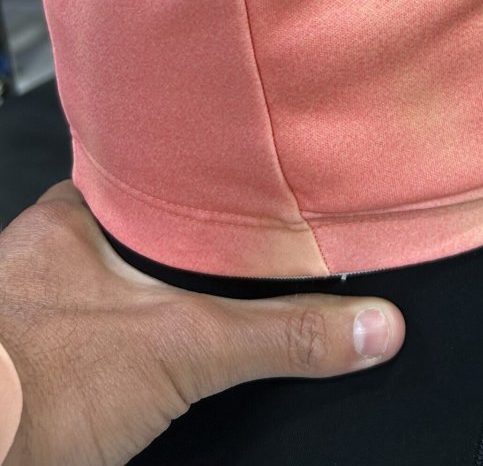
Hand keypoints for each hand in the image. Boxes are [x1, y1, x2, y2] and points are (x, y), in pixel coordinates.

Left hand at [0, 180, 404, 465]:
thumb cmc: (35, 390)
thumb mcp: (183, 350)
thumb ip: (279, 335)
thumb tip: (371, 325)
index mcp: (72, 214)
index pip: (154, 170)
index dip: (206, 176)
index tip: (251, 179)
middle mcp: (44, 249)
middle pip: (139, 229)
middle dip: (186, 245)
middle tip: (242, 251)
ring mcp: (32, 306)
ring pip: (114, 280)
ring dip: (153, 295)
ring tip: (208, 300)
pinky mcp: (30, 359)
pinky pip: (94, 327)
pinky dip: (126, 337)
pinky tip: (153, 357)